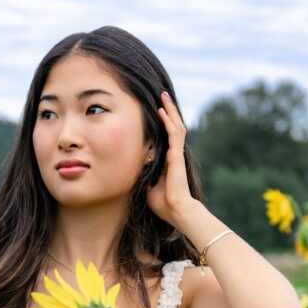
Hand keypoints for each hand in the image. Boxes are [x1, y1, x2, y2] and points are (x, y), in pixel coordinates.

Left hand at [145, 90, 198, 228]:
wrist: (176, 210)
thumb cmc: (164, 203)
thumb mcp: (148, 187)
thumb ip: (143, 176)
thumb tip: (131, 171)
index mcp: (169, 161)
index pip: (166, 137)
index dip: (163, 123)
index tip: (157, 111)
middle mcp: (175, 154)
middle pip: (173, 127)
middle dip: (168, 111)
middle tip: (162, 96)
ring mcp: (177, 154)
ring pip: (176, 126)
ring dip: (170, 110)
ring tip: (164, 96)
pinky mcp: (177, 156)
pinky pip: (173, 134)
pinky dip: (168, 121)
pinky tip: (162, 111)